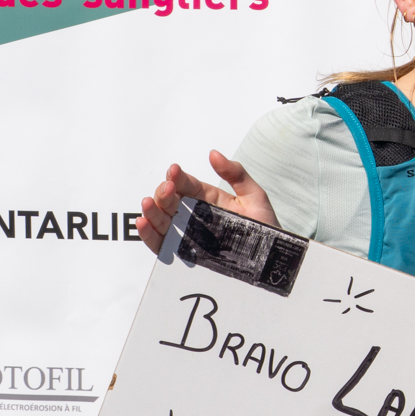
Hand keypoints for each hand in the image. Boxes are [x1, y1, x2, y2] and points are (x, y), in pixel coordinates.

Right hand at [135, 151, 278, 254]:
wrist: (271, 261)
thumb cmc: (265, 228)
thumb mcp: (254, 197)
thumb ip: (236, 175)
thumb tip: (213, 154)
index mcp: (208, 199)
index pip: (187, 185)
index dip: (177, 177)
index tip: (174, 171)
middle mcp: (194, 215)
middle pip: (170, 201)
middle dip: (164, 193)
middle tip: (167, 188)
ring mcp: (187, 233)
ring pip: (162, 220)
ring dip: (151, 211)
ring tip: (147, 203)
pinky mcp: (183, 253)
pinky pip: (161, 244)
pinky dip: (148, 234)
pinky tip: (143, 224)